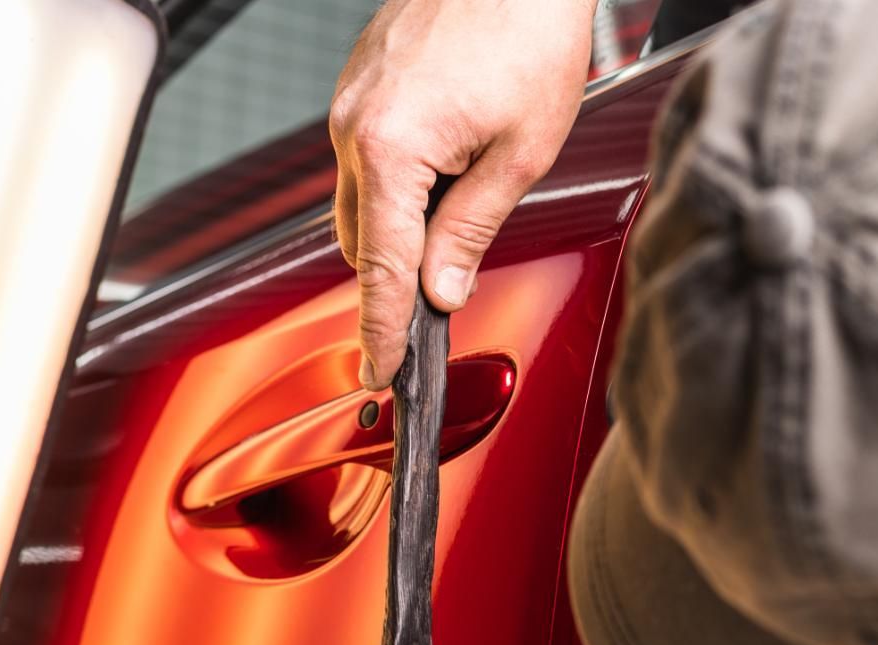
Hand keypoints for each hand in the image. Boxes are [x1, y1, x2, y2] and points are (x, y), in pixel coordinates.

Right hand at [329, 0, 594, 389]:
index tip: (380, 376)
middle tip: (435, 312)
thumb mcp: (520, 152)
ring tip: (455, 229)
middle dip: (396, 283)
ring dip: (399, 234)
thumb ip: (473, 230)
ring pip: (363, 205)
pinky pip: (367, 163)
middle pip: (363, 245)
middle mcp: (354, 126)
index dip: (382, 334)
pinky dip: (397, 190)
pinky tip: (443, 180)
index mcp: (390, 148)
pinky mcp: (361, 87)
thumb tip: (445, 291)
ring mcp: (351, 103)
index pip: (382, 272)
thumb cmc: (525, 26)